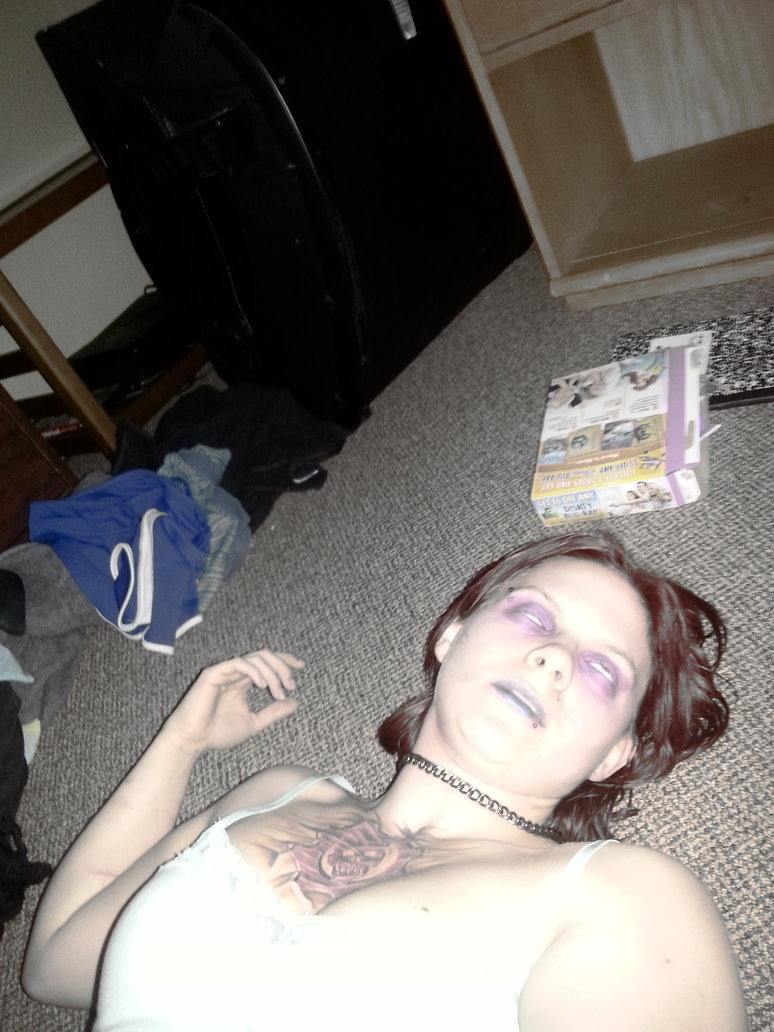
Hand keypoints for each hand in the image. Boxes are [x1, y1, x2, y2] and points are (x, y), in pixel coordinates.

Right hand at [163, 650, 303, 754]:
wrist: (192, 741)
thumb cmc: (217, 733)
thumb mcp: (254, 723)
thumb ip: (273, 712)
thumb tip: (295, 702)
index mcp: (243, 681)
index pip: (267, 662)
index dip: (284, 661)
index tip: (300, 667)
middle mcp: (235, 673)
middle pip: (264, 656)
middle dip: (282, 667)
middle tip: (291, 684)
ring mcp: (225, 671)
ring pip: (254, 658)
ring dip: (271, 672)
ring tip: (279, 691)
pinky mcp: (214, 673)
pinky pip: (238, 663)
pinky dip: (254, 670)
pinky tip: (262, 684)